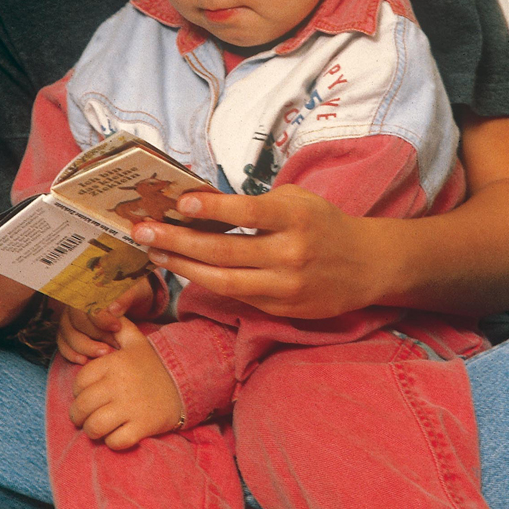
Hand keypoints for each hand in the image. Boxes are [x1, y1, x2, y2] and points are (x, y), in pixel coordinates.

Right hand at [57, 277, 155, 363]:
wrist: (135, 301)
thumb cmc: (136, 293)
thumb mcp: (137, 290)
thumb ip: (126, 297)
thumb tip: (113, 309)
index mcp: (91, 287)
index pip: (87, 303)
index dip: (99, 318)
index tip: (117, 327)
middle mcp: (76, 301)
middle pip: (75, 320)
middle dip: (93, 336)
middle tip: (112, 346)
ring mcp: (71, 316)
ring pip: (67, 333)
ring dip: (83, 347)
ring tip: (102, 355)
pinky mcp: (70, 331)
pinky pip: (62, 342)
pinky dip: (70, 353)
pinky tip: (84, 361)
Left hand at [69, 318, 182, 449]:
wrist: (186, 383)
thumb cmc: (154, 364)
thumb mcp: (136, 341)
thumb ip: (117, 326)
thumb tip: (101, 310)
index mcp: (113, 363)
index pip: (79, 382)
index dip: (78, 391)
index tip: (85, 394)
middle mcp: (118, 384)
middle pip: (82, 407)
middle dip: (78, 415)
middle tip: (84, 417)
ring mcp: (130, 407)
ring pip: (94, 427)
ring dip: (92, 431)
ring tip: (97, 428)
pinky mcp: (142, 427)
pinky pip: (115, 442)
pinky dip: (112, 442)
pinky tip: (116, 435)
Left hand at [132, 184, 383, 319]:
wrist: (367, 265)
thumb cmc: (322, 223)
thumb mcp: (296, 200)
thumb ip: (257, 204)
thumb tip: (202, 204)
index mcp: (296, 218)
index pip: (250, 212)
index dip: (215, 207)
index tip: (181, 202)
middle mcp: (291, 254)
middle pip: (225, 250)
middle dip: (178, 240)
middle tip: (142, 230)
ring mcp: (285, 286)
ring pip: (223, 280)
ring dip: (183, 265)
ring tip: (154, 251)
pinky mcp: (281, 309)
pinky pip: (236, 295)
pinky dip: (205, 281)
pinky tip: (182, 268)